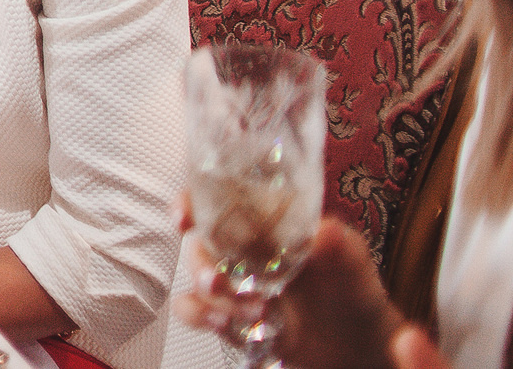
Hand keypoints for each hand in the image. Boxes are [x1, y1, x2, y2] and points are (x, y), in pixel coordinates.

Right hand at [173, 204, 402, 368]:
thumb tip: (325, 232)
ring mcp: (239, 286)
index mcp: (268, 227)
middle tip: (220, 283)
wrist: (363, 347)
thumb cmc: (358, 296)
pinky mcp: (235, 318)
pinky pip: (198, 312)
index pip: (218, 200)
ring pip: (197, 281)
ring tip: (245, 312)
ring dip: (208, 296)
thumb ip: (344, 248)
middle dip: (201, 264)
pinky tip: (227, 325)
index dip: (192, 202)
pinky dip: (203, 317)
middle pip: (200, 244)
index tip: (184, 218)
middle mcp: (246, 253)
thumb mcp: (357, 266)